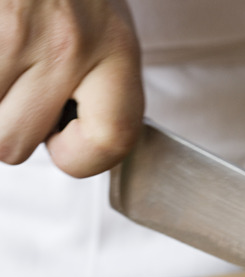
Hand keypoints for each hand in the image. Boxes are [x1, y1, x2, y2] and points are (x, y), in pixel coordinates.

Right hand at [0, 0, 143, 176]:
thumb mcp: (103, 29)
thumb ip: (99, 89)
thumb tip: (67, 146)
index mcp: (114, 47)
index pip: (114, 137)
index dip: (83, 159)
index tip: (65, 147)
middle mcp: (66, 43)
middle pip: (13, 144)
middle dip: (6, 125)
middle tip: (14, 85)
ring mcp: (12, 31)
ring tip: (3, 60)